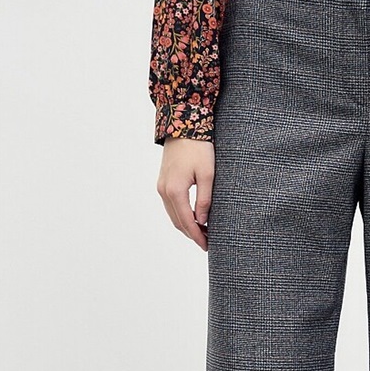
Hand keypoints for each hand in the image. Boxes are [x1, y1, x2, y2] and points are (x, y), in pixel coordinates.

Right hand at [156, 137, 214, 251]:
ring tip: (203, 232)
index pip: (186, 222)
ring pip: (173, 215)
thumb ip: (204, 200)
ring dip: (187, 226)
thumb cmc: (199, 148)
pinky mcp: (163, 182)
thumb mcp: (207, 175)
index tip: (208, 245)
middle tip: (208, 242)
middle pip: (178, 222)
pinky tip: (194, 217)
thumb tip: (202, 221)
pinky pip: (171, 206)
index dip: (197, 236)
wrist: (182, 125)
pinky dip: (181, 215)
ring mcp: (161, 187)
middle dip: (192, 234)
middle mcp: (164, 191)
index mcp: (175, 191)